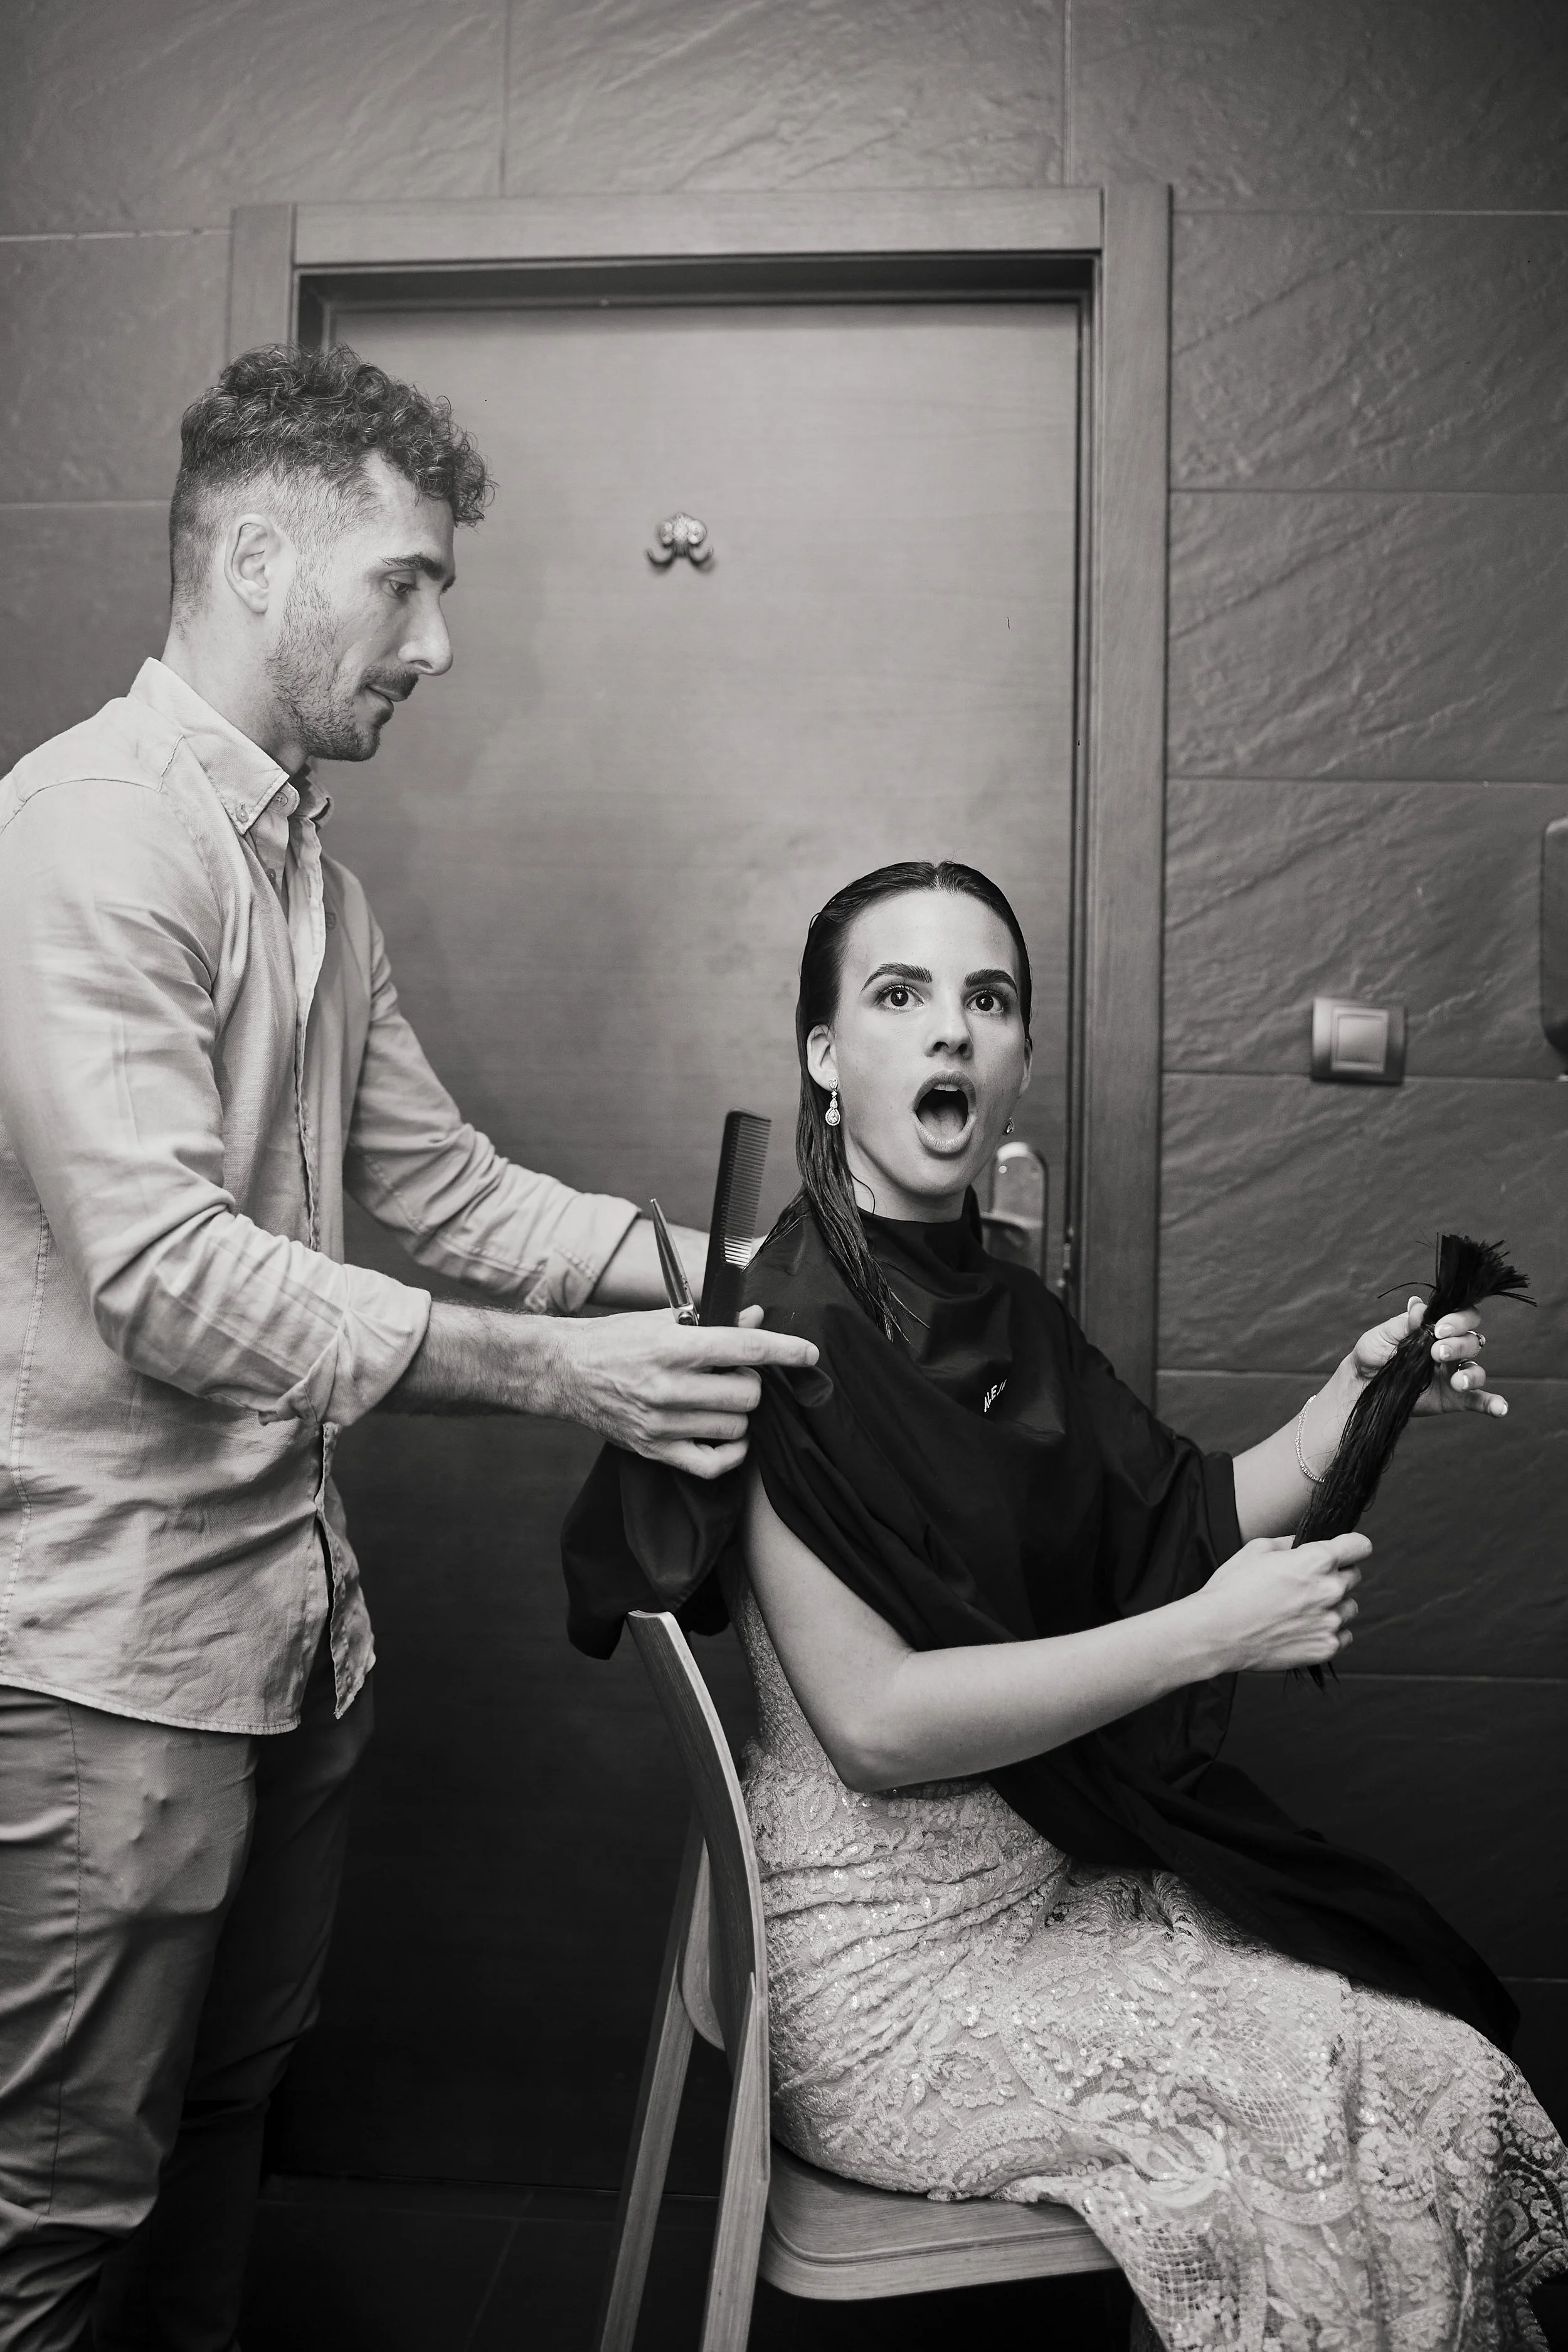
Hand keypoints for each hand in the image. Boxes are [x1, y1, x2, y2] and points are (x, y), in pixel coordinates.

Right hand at [553, 1303, 816, 1479]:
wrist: (564, 1372)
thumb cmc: (614, 1341)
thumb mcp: (661, 1318)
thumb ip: (712, 1320)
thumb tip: (757, 1317)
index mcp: (671, 1347)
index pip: (744, 1349)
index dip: (784, 1350)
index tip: (809, 1354)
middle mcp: (667, 1387)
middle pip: (746, 1396)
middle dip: (751, 1384)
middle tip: (734, 1375)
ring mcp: (661, 1423)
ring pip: (735, 1428)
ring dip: (739, 1415)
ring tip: (719, 1400)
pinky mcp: (654, 1450)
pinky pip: (712, 1465)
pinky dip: (730, 1452)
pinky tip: (725, 1435)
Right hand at [1192, 1532, 1368, 1674]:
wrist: (1217, 1632)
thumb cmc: (1232, 1590)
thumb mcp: (1257, 1550)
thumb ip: (1290, 1543)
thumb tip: (1303, 1545)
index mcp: (1317, 1560)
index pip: (1360, 1546)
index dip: (1351, 1547)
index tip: (1345, 1552)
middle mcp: (1330, 1590)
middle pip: (1354, 1577)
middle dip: (1335, 1576)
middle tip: (1306, 1585)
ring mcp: (1330, 1622)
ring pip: (1349, 1608)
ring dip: (1333, 1606)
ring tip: (1302, 1610)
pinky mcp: (1326, 1647)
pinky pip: (1343, 1635)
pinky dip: (1328, 1631)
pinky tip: (1303, 1628)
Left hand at [1350, 1297, 1505, 1419]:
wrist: (1361, 1383)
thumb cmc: (1373, 1353)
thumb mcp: (1384, 1334)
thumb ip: (1405, 1322)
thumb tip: (1419, 1305)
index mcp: (1438, 1329)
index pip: (1463, 1317)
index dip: (1458, 1320)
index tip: (1439, 1328)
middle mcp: (1451, 1350)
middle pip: (1472, 1342)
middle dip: (1458, 1345)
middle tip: (1437, 1353)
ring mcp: (1454, 1374)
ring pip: (1477, 1369)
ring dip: (1471, 1374)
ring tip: (1456, 1381)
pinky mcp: (1454, 1398)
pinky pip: (1479, 1400)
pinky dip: (1493, 1404)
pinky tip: (1500, 1410)